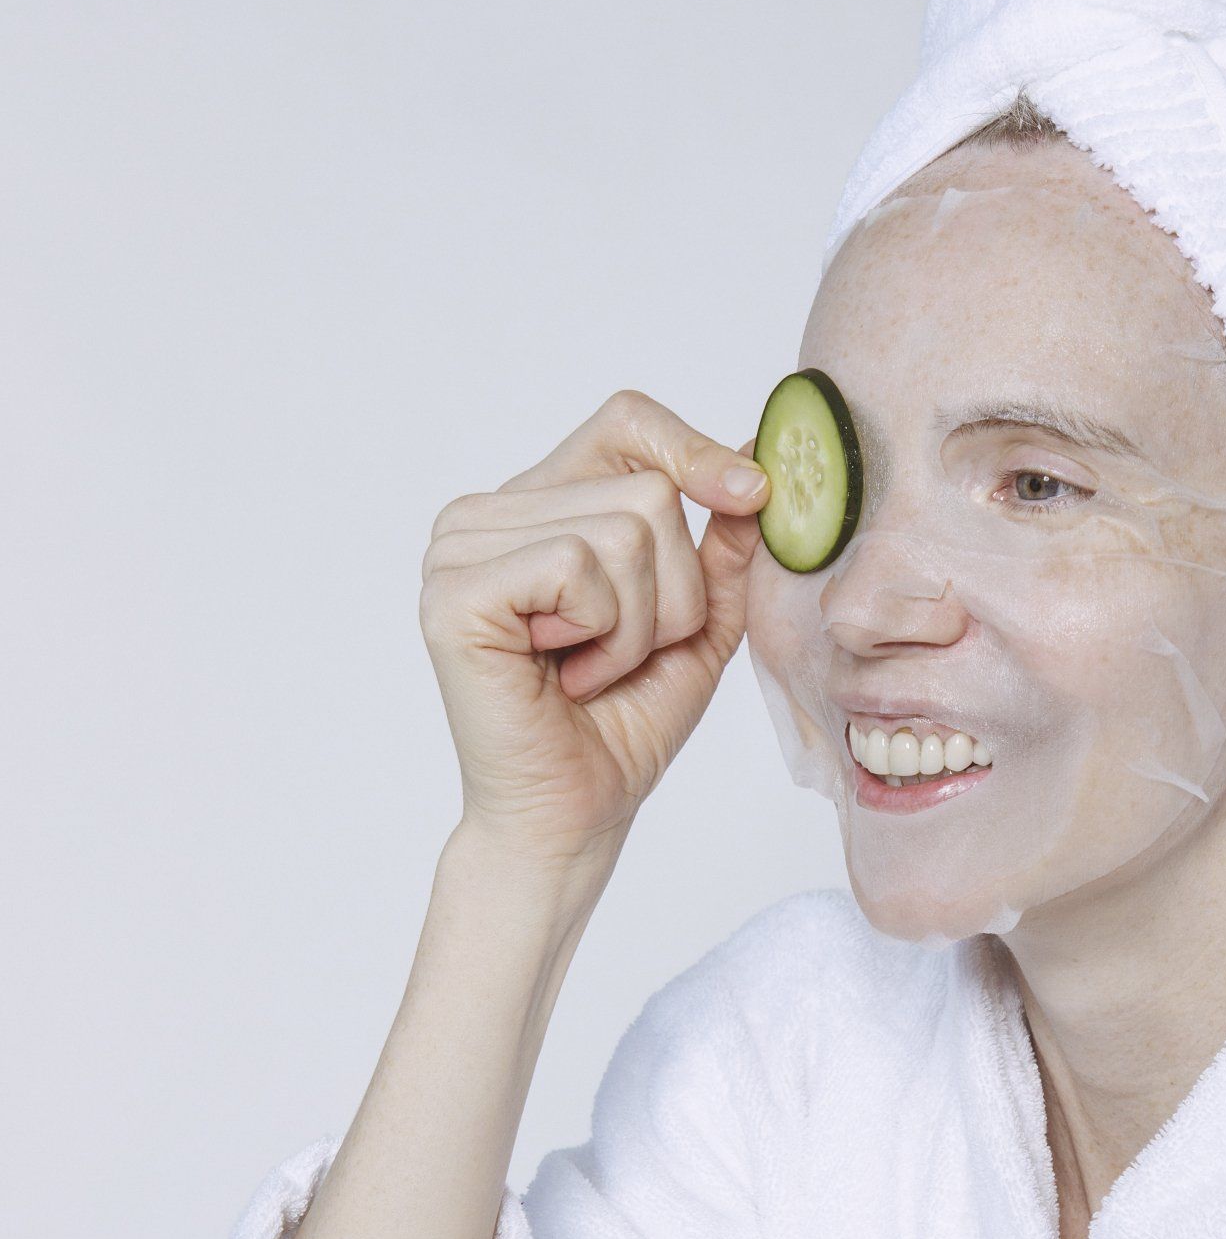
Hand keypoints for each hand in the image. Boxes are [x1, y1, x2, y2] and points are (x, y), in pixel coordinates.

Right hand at [420, 390, 768, 870]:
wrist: (575, 816)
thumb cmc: (622, 725)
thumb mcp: (698, 621)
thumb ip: (721, 542)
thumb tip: (755, 453)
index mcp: (538, 506)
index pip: (625, 422)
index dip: (694, 450)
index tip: (752, 495)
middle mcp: (488, 514)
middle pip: (646, 489)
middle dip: (672, 591)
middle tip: (621, 653)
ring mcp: (461, 548)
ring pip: (624, 530)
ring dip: (639, 624)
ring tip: (592, 668)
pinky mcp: (457, 590)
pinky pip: (578, 566)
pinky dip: (602, 633)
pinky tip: (564, 674)